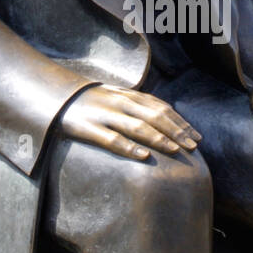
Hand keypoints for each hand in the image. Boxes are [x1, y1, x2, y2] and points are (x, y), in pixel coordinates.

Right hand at [59, 84, 200, 160]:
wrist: (55, 96)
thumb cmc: (91, 101)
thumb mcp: (116, 97)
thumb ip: (138, 106)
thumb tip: (166, 121)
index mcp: (128, 95)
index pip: (161, 108)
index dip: (181, 122)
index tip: (197, 137)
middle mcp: (119, 103)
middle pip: (154, 116)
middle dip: (176, 132)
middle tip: (193, 147)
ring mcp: (103, 115)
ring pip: (137, 127)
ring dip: (159, 138)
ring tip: (175, 150)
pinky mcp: (87, 128)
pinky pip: (111, 139)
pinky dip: (128, 147)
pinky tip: (143, 156)